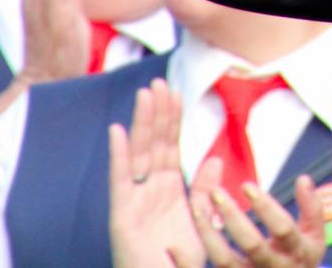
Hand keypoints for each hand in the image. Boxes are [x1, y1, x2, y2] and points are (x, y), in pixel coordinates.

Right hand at [109, 81, 206, 267]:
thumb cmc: (179, 263)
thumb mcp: (201, 225)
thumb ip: (206, 192)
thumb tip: (213, 159)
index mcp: (169, 191)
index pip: (170, 147)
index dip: (172, 120)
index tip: (176, 91)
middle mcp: (150, 191)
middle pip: (154, 144)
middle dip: (157, 113)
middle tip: (160, 82)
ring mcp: (134, 201)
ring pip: (138, 154)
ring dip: (141, 124)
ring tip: (146, 94)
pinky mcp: (122, 217)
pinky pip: (120, 181)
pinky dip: (118, 155)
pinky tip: (118, 131)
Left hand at [190, 166, 329, 267]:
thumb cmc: (301, 259)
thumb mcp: (315, 237)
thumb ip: (312, 208)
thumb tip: (303, 179)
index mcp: (297, 252)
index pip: (283, 229)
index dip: (266, 207)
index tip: (247, 186)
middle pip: (253, 245)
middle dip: (233, 217)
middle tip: (216, 192)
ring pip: (226, 261)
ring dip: (209, 234)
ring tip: (196, 207)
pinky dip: (187, 265)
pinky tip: (173, 247)